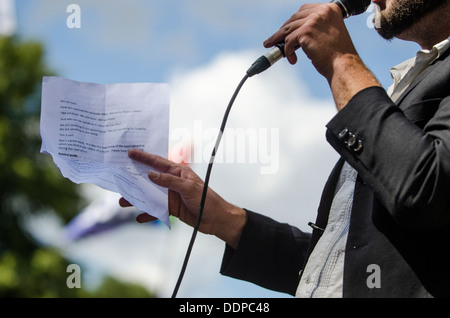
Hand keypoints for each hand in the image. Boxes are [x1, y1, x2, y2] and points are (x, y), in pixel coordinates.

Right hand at [119, 149, 245, 248]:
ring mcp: (170, 196)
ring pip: (149, 195)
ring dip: (137, 198)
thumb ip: (169, 181)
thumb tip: (150, 175)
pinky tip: (138, 217)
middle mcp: (171, 182)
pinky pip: (155, 211)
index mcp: (178, 172)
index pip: (158, 162)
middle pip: (149, 178)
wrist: (216, 219)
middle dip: (134, 178)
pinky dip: (147, 214)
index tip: (130, 152)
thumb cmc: (206, 199)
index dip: (144, 157)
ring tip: (123, 201)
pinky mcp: (171, 209)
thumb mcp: (188, 188)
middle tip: (119, 176)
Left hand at [264, 3, 355, 76]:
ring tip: (274, 48)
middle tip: (273, 39)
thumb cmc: (337, 54)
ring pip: (288, 29)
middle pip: (294, 18)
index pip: (304, 10)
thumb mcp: (329, 32)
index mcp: (329, 9)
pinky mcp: (305, 32)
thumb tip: (297, 30)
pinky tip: (292, 59)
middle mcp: (321, 11)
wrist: (343, 64)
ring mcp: (313, 21)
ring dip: (279, 40)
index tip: (286, 28)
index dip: (293, 20)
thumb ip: (317, 26)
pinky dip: (287, 51)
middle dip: (283, 30)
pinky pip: (288, 41)